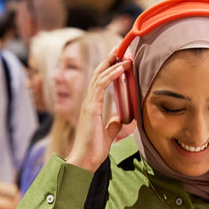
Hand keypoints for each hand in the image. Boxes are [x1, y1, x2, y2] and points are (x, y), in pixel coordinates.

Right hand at [66, 50, 131, 172]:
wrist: (85, 161)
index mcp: (92, 106)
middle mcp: (89, 101)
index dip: (109, 68)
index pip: (101, 81)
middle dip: (109, 59)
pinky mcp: (91, 108)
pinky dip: (111, 75)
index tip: (120, 58)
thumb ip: (113, 124)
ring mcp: (88, 103)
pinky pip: (101, 86)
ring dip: (112, 63)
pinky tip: (121, 68)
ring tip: (123, 53)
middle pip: (99, 73)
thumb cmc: (94, 149)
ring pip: (99, 76)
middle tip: (120, 47)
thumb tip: (120, 118)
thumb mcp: (108, 133)